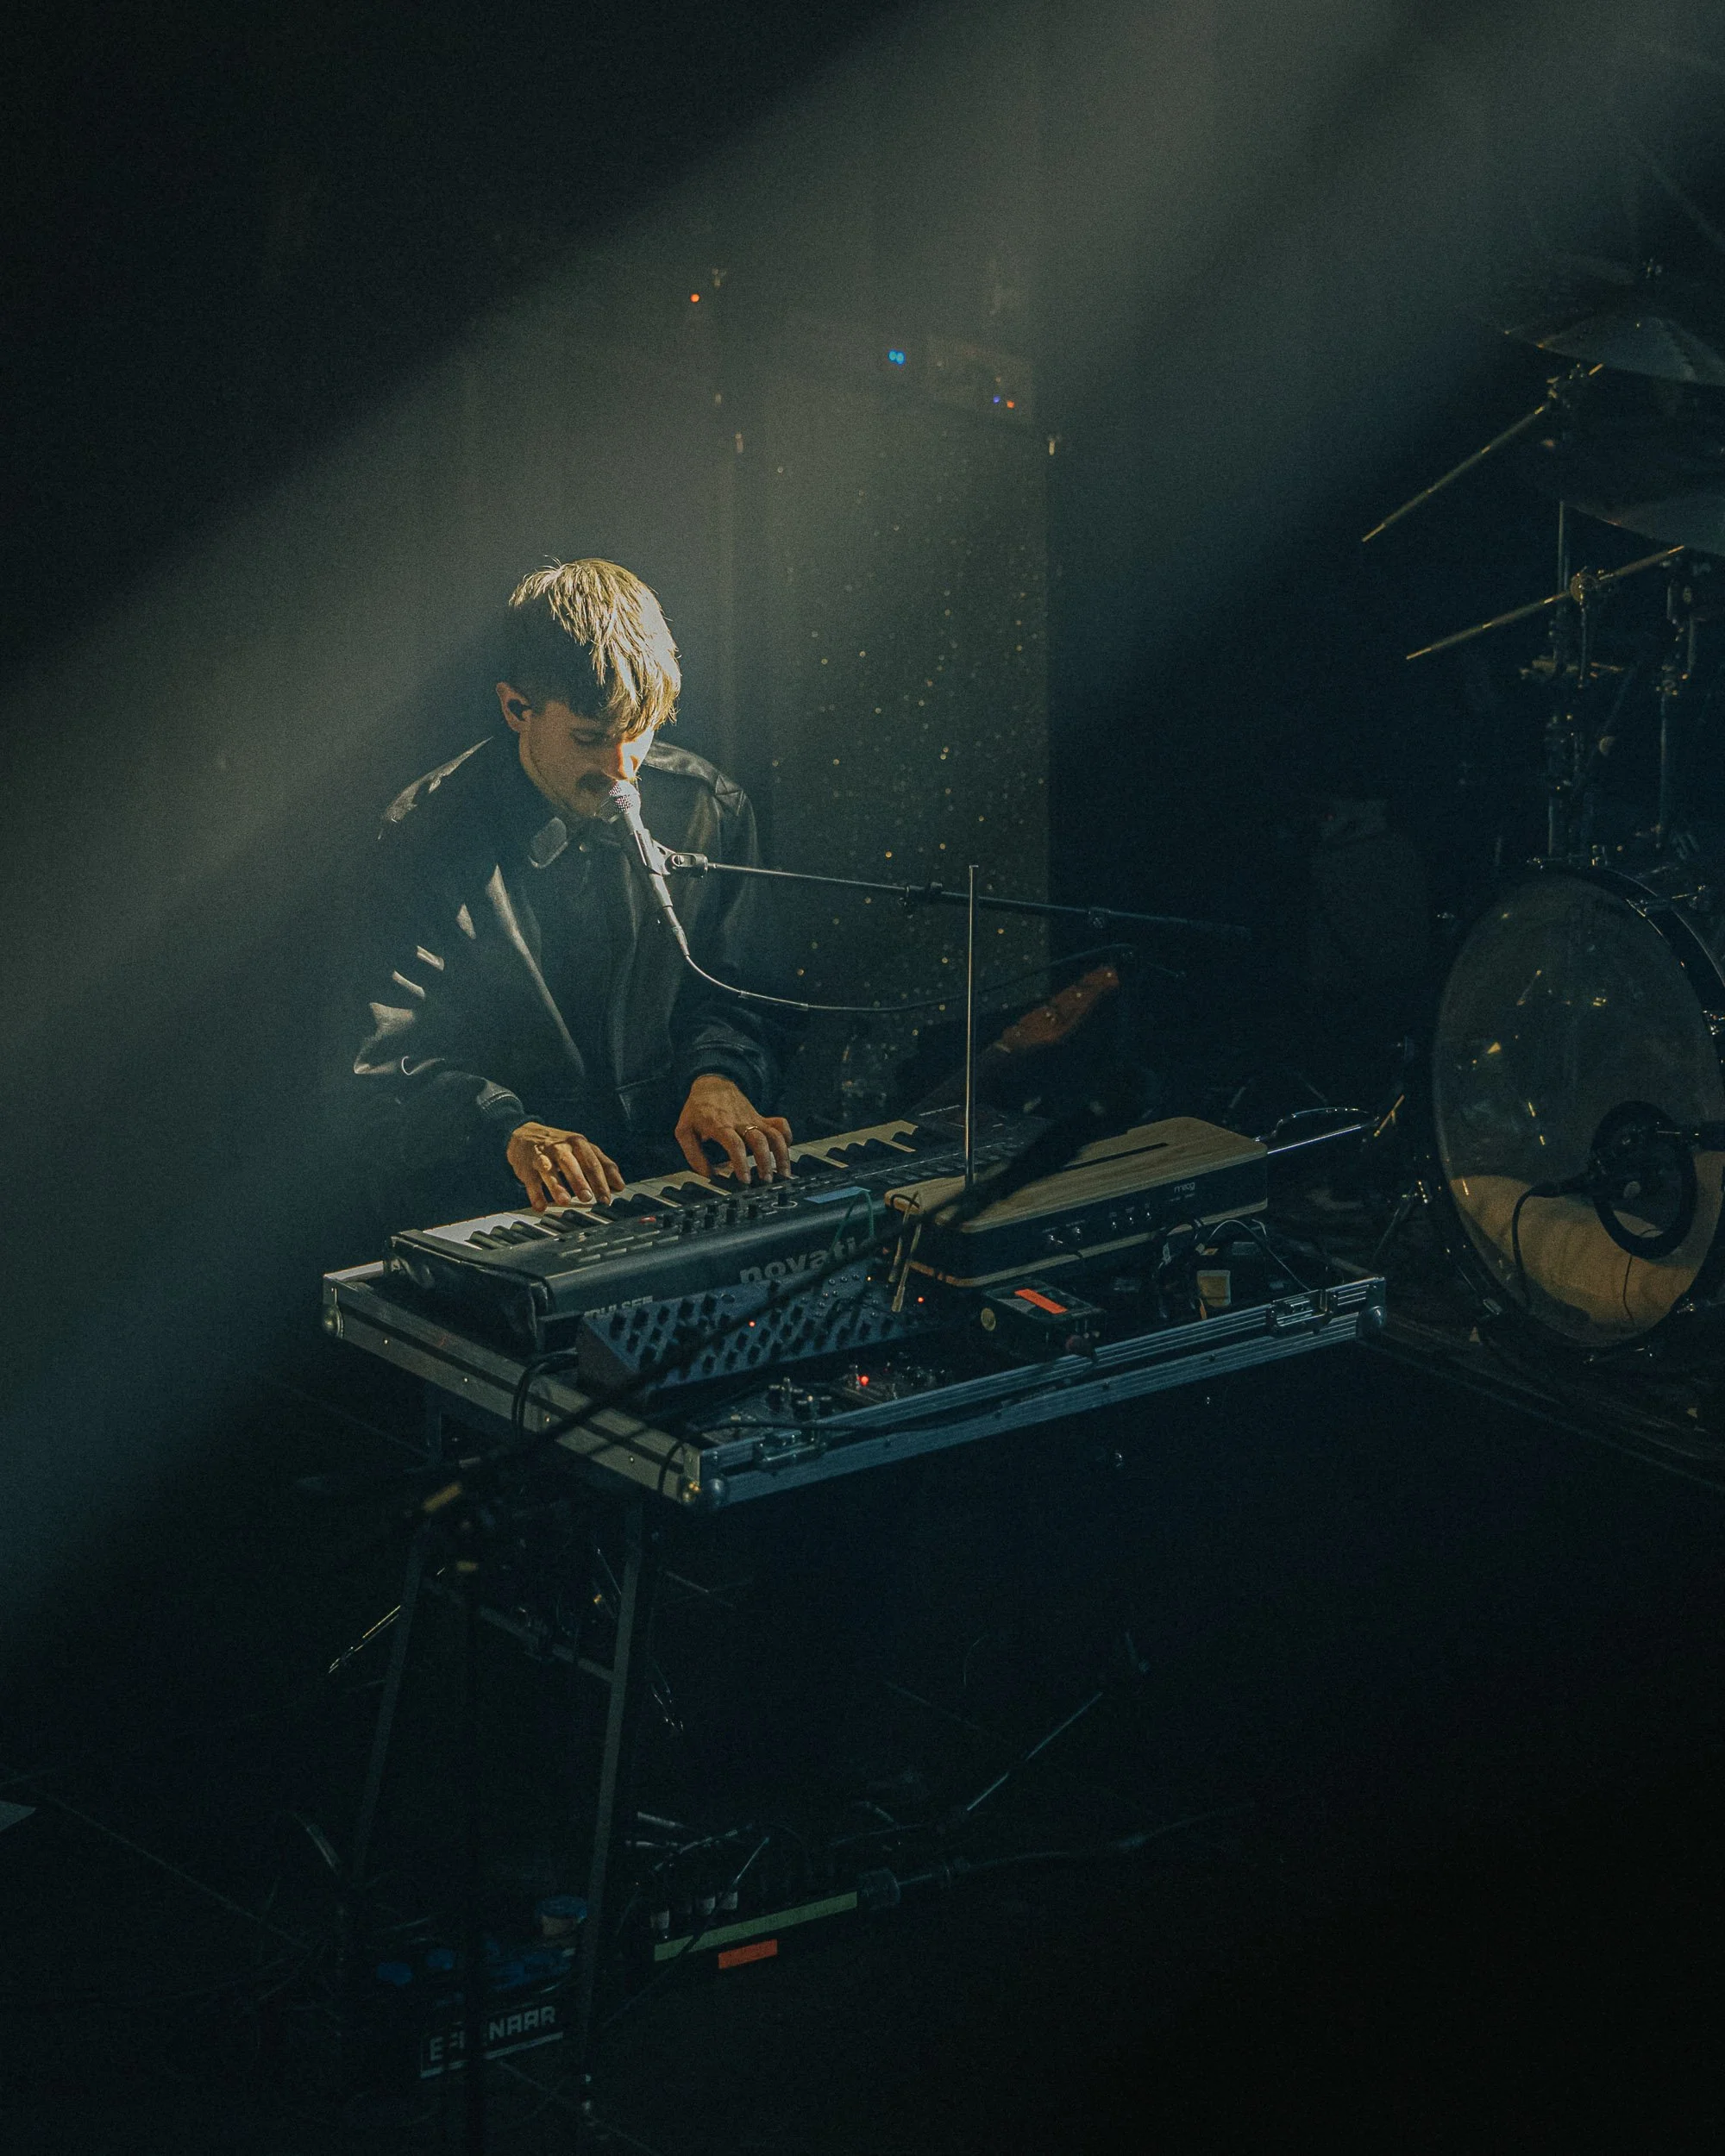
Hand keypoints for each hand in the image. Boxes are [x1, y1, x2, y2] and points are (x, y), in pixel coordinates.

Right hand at [506, 1121, 625, 1210]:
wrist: (525, 1135)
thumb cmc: (560, 1146)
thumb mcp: (582, 1149)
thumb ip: (602, 1165)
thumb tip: (619, 1185)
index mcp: (578, 1143)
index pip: (593, 1162)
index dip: (601, 1181)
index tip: (607, 1198)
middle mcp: (560, 1147)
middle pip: (571, 1163)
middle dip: (580, 1181)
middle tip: (588, 1198)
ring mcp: (542, 1155)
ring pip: (549, 1170)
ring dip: (557, 1186)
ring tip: (565, 1201)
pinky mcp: (526, 1165)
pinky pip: (531, 1180)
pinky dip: (535, 1193)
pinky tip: (541, 1206)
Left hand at [675, 1075, 792, 1183]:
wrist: (711, 1083)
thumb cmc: (697, 1109)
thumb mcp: (684, 1130)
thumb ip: (693, 1154)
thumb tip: (708, 1174)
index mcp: (720, 1126)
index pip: (735, 1145)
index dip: (742, 1163)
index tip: (745, 1179)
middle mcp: (740, 1122)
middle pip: (759, 1140)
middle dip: (765, 1162)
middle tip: (765, 1180)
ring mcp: (753, 1119)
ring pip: (774, 1134)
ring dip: (781, 1154)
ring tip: (784, 1173)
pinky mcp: (761, 1118)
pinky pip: (780, 1124)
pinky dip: (787, 1136)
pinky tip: (786, 1150)